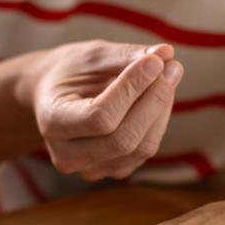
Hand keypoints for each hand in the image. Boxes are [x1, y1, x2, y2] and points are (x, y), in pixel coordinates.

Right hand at [21, 41, 183, 180]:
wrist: (52, 98)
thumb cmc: (69, 72)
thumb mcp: (90, 56)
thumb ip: (126, 55)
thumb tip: (166, 53)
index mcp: (53, 122)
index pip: (100, 117)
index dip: (132, 89)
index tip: (154, 61)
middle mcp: (67, 156)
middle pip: (124, 139)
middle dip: (154, 100)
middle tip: (171, 66)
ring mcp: (90, 170)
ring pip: (141, 147)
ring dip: (162, 109)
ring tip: (168, 74)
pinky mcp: (113, 171)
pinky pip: (146, 150)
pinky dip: (159, 120)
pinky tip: (157, 95)